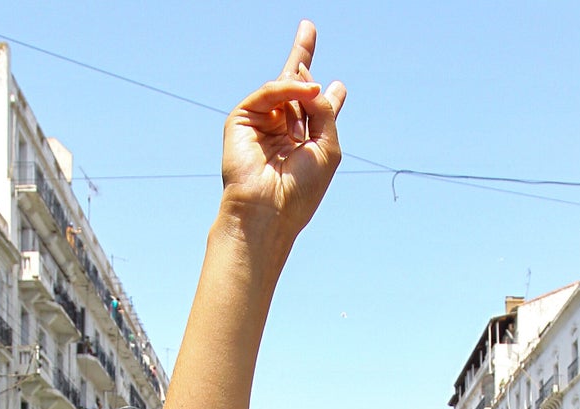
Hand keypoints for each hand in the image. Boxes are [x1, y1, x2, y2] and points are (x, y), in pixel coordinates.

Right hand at [220, 22, 344, 238]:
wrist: (268, 210)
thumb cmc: (300, 190)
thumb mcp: (327, 147)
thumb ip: (325, 111)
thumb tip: (314, 80)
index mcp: (303, 143)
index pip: (314, 112)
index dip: (324, 95)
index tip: (337, 86)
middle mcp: (282, 131)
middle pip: (294, 87)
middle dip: (301, 58)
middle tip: (308, 27)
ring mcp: (261, 124)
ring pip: (284, 88)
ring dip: (301, 86)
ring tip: (311, 93)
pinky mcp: (242, 119)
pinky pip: (268, 93)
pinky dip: (287, 89)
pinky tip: (303, 89)